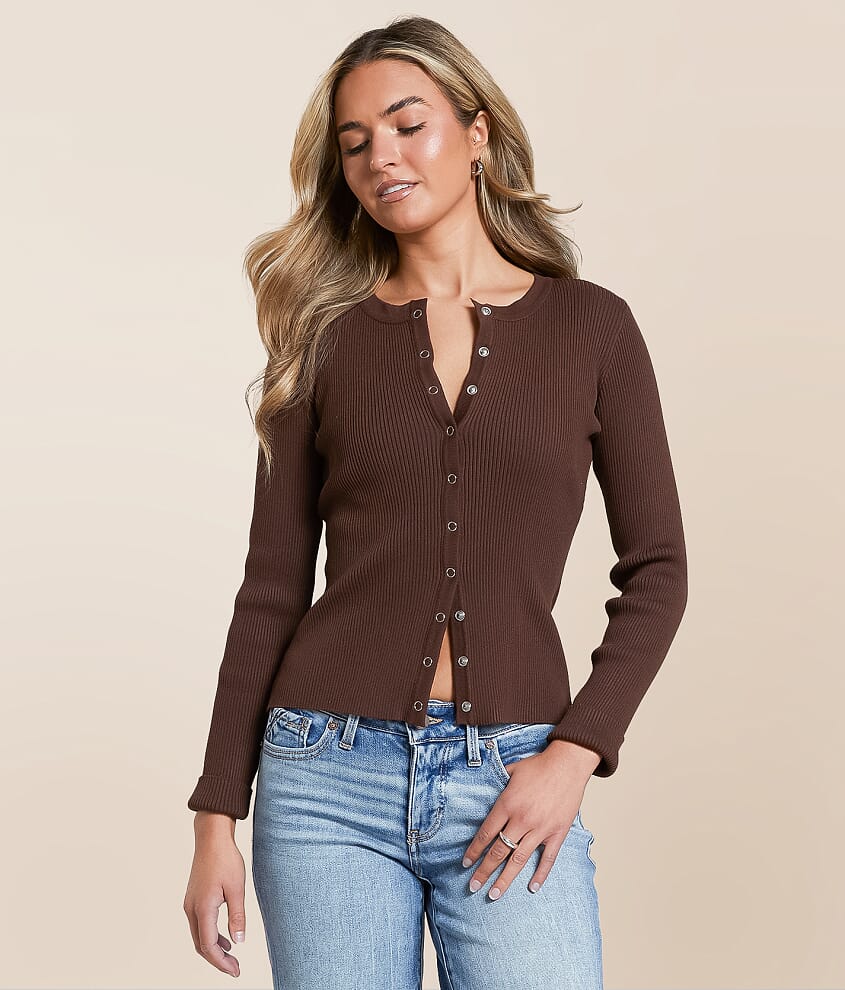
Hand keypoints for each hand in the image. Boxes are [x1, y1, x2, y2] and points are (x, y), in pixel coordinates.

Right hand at [184, 812, 245, 977]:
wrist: (211, 838)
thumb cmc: (226, 859)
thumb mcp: (237, 888)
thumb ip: (238, 916)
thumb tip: (239, 942)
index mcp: (203, 908)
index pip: (209, 946)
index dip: (221, 962)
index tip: (235, 971)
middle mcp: (192, 908)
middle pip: (201, 945)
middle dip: (217, 960)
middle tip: (235, 968)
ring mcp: (190, 904)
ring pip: (199, 936)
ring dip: (213, 949)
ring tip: (231, 956)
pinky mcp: (193, 899)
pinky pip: (199, 925)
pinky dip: (210, 936)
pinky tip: (224, 938)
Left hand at [461, 739, 599, 899]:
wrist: (568, 764)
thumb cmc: (539, 765)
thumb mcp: (511, 770)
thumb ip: (496, 782)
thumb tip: (483, 788)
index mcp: (507, 804)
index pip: (486, 833)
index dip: (475, 850)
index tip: (466, 863)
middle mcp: (522, 820)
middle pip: (499, 851)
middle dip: (484, 871)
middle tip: (473, 886)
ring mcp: (541, 829)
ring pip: (519, 860)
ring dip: (505, 879)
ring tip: (494, 894)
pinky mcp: (558, 832)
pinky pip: (548, 859)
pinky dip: (540, 875)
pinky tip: (532, 888)